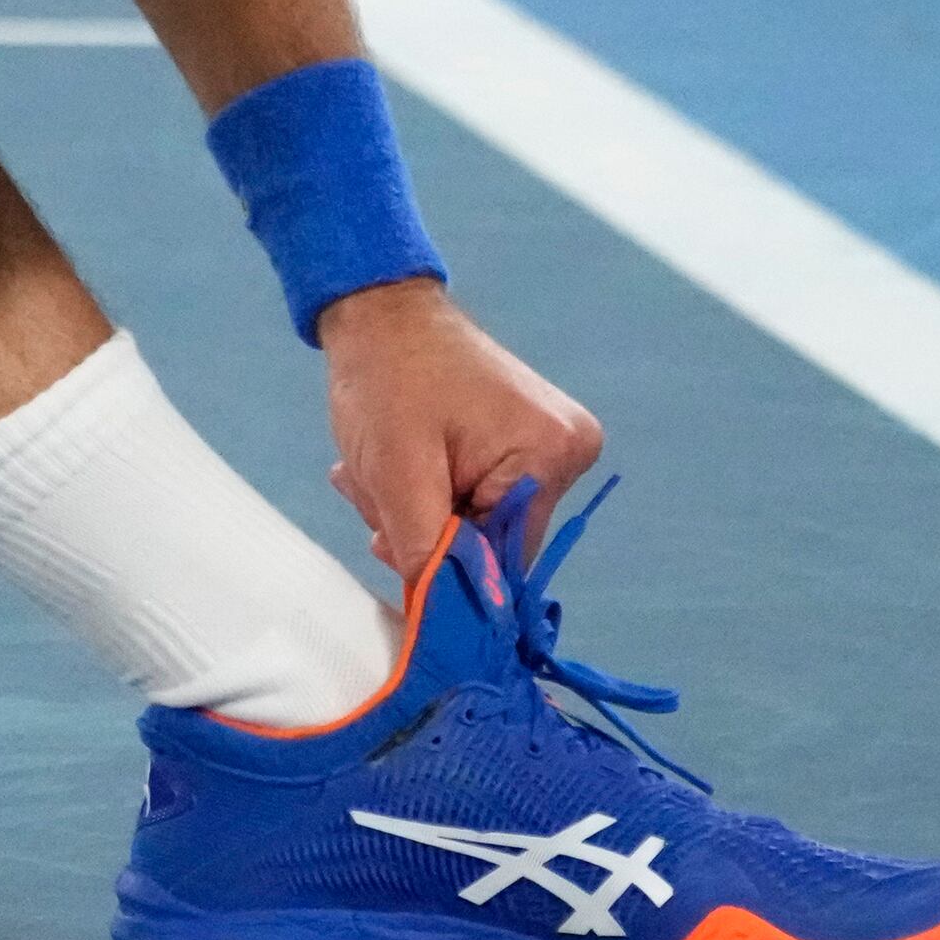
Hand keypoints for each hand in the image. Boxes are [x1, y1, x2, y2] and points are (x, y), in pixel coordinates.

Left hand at [319, 280, 604, 583]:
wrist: (377, 311)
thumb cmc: (386, 376)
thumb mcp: (397, 473)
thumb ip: (428, 553)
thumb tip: (446, 628)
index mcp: (552, 455)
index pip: (505, 561)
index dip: (445, 569)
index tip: (390, 545)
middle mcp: (566, 452)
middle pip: (490, 544)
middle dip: (423, 532)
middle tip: (374, 495)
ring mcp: (546, 446)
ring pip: (473, 525)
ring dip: (415, 513)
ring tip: (374, 472)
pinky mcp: (522, 444)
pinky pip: (473, 498)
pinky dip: (425, 492)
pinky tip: (392, 465)